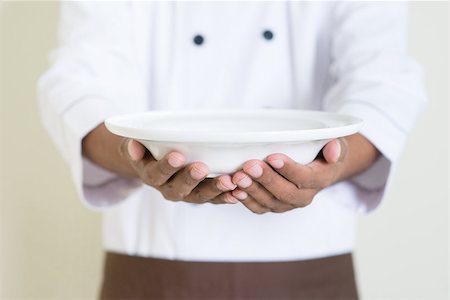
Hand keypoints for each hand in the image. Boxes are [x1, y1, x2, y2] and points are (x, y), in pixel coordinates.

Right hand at [122, 140, 238, 203]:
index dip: (166, 166)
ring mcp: (186, 194)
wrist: (153, 163)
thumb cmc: (146, 149)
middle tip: (202, 168)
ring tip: (228, 182)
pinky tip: (238, 194)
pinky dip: (226, 197)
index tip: (177, 155)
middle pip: (179, 189)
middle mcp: (168, 188)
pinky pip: (214, 199)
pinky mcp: (202, 195)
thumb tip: (133, 144)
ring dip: (214, 190)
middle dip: (191, 179)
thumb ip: (134, 146)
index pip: (156, 173)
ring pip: (200, 196)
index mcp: (151, 175)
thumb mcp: (136, 144)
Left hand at [230, 134, 378, 213]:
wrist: (319, 168)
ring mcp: (287, 204)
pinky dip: (245, 200)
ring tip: (237, 177)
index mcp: (320, 180)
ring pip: (269, 202)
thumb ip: (335, 146)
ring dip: (251, 190)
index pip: (305, 177)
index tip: (272, 157)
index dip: (288, 169)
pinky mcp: (273, 206)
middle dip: (265, 180)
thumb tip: (334, 150)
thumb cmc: (323, 152)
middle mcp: (304, 197)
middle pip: (284, 193)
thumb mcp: (335, 144)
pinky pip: (259, 208)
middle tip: (249, 166)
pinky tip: (233, 190)